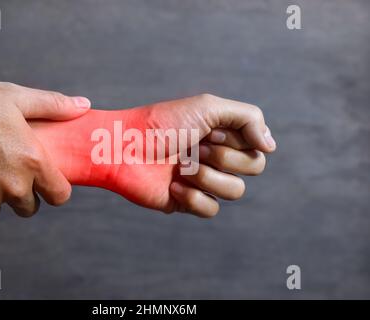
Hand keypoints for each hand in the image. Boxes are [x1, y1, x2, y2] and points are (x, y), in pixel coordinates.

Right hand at [0, 71, 90, 222]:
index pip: (60, 195)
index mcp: (31, 163)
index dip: (55, 188)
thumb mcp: (11, 96)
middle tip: (4, 166)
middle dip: (23, 192)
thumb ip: (52, 105)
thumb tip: (82, 106)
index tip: (45, 179)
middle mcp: (11, 189)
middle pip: (29, 206)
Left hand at [31, 94, 275, 217]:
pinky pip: (211, 209)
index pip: (257, 147)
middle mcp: (217, 158)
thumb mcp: (208, 107)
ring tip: (182, 167)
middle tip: (196, 147)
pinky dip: (194, 197)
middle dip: (224, 157)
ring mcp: (203, 181)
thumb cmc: (162, 123)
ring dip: (209, 177)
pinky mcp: (187, 202)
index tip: (209, 131)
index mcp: (224, 135)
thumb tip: (272, 147)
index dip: (237, 141)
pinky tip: (173, 186)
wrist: (123, 147)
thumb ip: (248, 118)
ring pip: (236, 191)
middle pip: (253, 168)